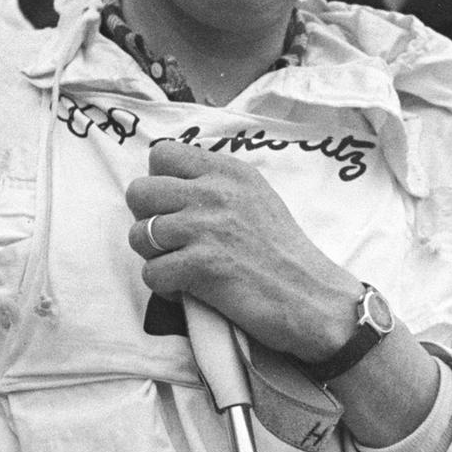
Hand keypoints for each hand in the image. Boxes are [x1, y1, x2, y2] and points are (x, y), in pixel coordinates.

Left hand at [126, 141, 363, 364]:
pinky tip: (188, 288)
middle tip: (172, 241)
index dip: (159, 183)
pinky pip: (151, 272)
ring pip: (139, 234)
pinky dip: (165, 287)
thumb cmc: (282, 253)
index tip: (176, 207)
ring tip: (181, 266)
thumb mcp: (256, 197)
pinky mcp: (202, 265)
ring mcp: (206, 227)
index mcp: (229, 171)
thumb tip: (167, 183)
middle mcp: (215, 192)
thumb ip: (215, 183)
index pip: (162, 154)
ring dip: (154, 256)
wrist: (312, 298)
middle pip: (139, 192)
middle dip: (147, 219)